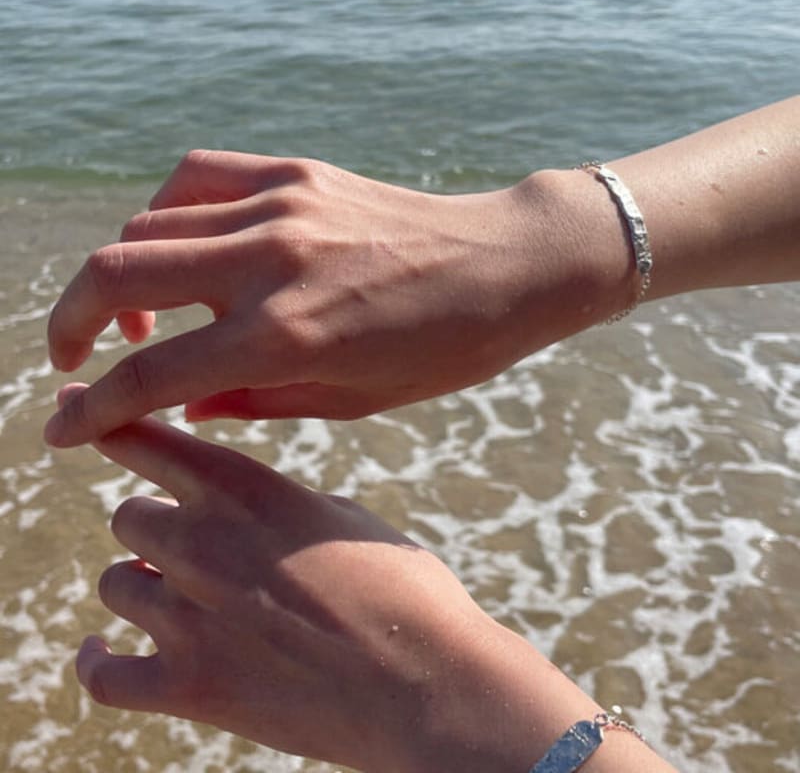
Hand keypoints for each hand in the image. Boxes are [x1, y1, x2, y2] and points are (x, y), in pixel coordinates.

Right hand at [45, 152, 620, 446]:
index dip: (94, 410)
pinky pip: (195, 179)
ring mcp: (278, 207)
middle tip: (74, 361)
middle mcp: (268, 263)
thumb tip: (183, 404)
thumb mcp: (350, 399)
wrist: (503, 265)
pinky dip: (163, 214)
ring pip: (145, 226)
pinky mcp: (294, 173)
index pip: (152, 374)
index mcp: (285, 336)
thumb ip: (254, 402)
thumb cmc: (442, 348)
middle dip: (71, 325)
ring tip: (142, 315)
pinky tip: (181, 247)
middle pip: (116, 275)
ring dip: (119, 275)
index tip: (66, 429)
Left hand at [63, 381, 647, 772]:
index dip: (107, 419)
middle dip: (155, 528)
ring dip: (140, 586)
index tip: (78, 407)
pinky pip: (103, 675)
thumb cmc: (402, 588)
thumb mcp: (342, 517)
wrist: (428, 679)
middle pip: (128, 517)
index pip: (149, 438)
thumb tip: (244, 517)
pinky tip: (100, 652)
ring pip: (114, 583)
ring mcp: (189, 616)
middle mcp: (203, 542)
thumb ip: (277, 507)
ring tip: (177, 599)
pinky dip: (98, 661)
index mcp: (248, 489)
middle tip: (187, 546)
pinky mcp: (189, 686)